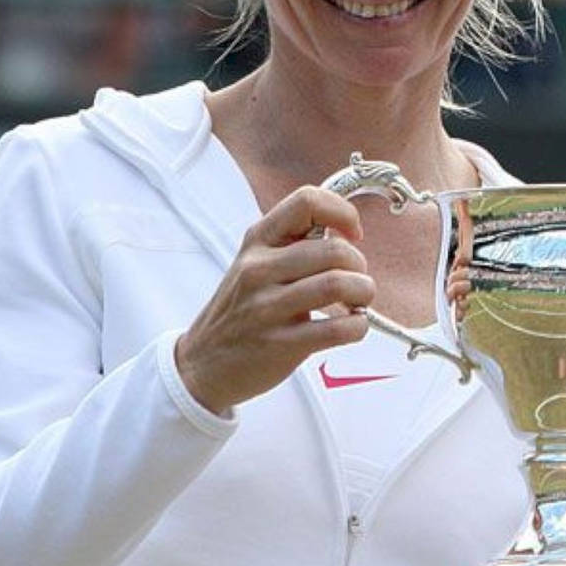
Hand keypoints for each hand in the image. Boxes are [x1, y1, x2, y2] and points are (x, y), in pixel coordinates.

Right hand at [176, 186, 374, 413]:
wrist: (202, 364)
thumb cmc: (239, 311)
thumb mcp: (253, 264)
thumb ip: (291, 244)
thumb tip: (344, 232)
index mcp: (257, 242)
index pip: (307, 202)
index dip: (342, 213)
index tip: (352, 234)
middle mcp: (259, 269)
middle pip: (334, 249)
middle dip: (359, 266)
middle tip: (356, 280)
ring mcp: (267, 307)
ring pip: (338, 284)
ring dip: (363, 293)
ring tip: (357, 303)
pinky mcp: (280, 344)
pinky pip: (337, 329)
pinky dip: (357, 327)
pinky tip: (352, 327)